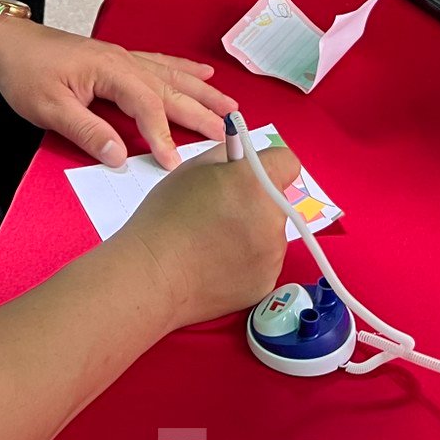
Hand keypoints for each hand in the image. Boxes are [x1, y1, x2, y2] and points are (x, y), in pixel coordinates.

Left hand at [0, 15, 232, 167]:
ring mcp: (124, 57)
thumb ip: (87, 132)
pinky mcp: (119, 59)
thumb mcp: (49, 109)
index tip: (175, 163)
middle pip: (171, 88)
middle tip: (231, 132)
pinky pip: (161, 64)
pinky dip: (185, 70)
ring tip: (230, 105)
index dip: (162, 135)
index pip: (147, 106)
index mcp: (110, 71)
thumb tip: (119, 157)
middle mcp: (124, 61)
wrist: (7, 43)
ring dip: (203, 91)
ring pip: (173, 75)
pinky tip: (201, 74)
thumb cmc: (26, 74)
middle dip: (203, 111)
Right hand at [121, 141, 302, 327]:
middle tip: (223, 213)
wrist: (152, 275)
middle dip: (257, 203)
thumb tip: (243, 157)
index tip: (253, 176)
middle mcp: (273, 218)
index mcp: (256, 182)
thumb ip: (227, 157)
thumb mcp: (193, 170)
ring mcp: (273, 255)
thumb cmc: (165, 218)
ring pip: (272, 235)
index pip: (287, 162)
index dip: (268, 166)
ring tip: (214, 244)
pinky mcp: (266, 283)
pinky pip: (264, 264)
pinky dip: (247, 263)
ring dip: (253, 234)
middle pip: (278, 201)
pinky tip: (217, 265)